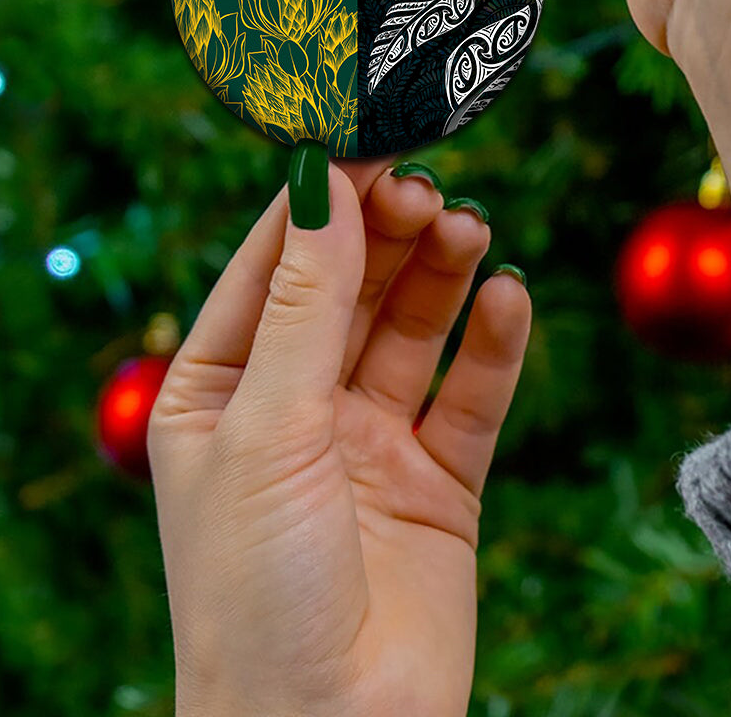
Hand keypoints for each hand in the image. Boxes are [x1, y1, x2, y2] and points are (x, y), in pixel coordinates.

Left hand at [149, 152, 530, 716]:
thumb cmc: (256, 592)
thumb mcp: (268, 428)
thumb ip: (306, 304)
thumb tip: (323, 184)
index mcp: (221, 393)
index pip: (273, 268)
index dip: (320, 203)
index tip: (367, 139)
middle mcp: (297, 409)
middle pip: (352, 288)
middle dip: (388, 234)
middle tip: (429, 187)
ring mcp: (371, 442)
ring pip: (414, 330)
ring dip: (443, 274)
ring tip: (470, 229)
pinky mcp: (440, 480)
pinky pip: (472, 394)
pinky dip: (494, 344)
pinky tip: (509, 297)